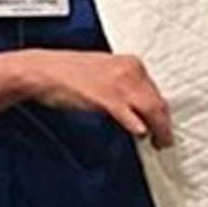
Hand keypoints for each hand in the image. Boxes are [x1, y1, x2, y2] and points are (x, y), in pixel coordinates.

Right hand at [23, 50, 173, 147]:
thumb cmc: (68, 72)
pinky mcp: (107, 98)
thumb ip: (124, 84)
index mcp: (132, 63)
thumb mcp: (105, 70)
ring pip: (152, 110)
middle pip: (158, 102)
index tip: (164, 123)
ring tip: (159, 143)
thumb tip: (138, 105)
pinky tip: (142, 135)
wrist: (42, 71)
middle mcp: (131, 70)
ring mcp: (120, 84)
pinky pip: (131, 116)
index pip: (156, 91)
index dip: (162, 111)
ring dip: (159, 130)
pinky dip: (139, 127)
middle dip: (164, 124)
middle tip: (165, 139)